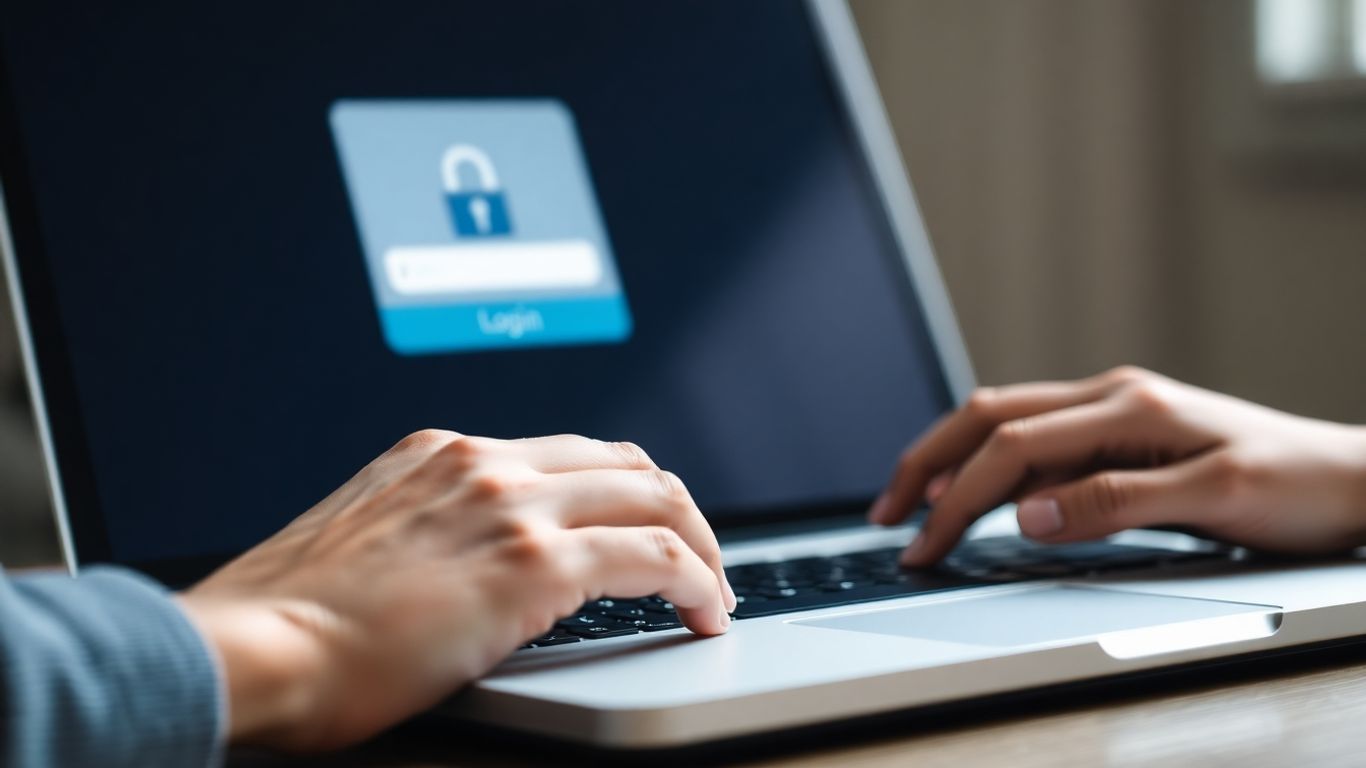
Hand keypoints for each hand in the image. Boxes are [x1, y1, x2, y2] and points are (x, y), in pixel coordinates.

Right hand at [177, 430, 734, 750]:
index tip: (642, 528)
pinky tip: (704, 613)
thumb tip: (470, 565)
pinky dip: (696, 581)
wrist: (250, 647)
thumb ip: (426, 530)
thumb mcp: (362, 541)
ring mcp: (511, 505)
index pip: (567, 453)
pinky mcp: (534, 564)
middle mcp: (483, 462)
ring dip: (699, 544)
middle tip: (697, 558)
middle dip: (673, 509)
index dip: (621, 491)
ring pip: (654, 497)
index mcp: (441, 453)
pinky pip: (654, 557)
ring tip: (713, 591)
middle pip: (624, 462)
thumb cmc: (287, 619)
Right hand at [870, 367, 1365, 565]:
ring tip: (911, 506)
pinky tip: (976, 496)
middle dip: (927, 463)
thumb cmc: (1297, 485)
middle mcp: (1111, 397)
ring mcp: (1113, 411)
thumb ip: (1115, 502)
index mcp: (1127, 404)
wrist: (1352, 478)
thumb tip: (1028, 514)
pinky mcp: (1119, 432)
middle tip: (886, 513)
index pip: (1012, 446)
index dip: (957, 496)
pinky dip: (988, 468)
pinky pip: (1033, 442)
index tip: (923, 543)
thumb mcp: (1213, 498)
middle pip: (987, 416)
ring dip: (950, 462)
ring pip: (1003, 424)